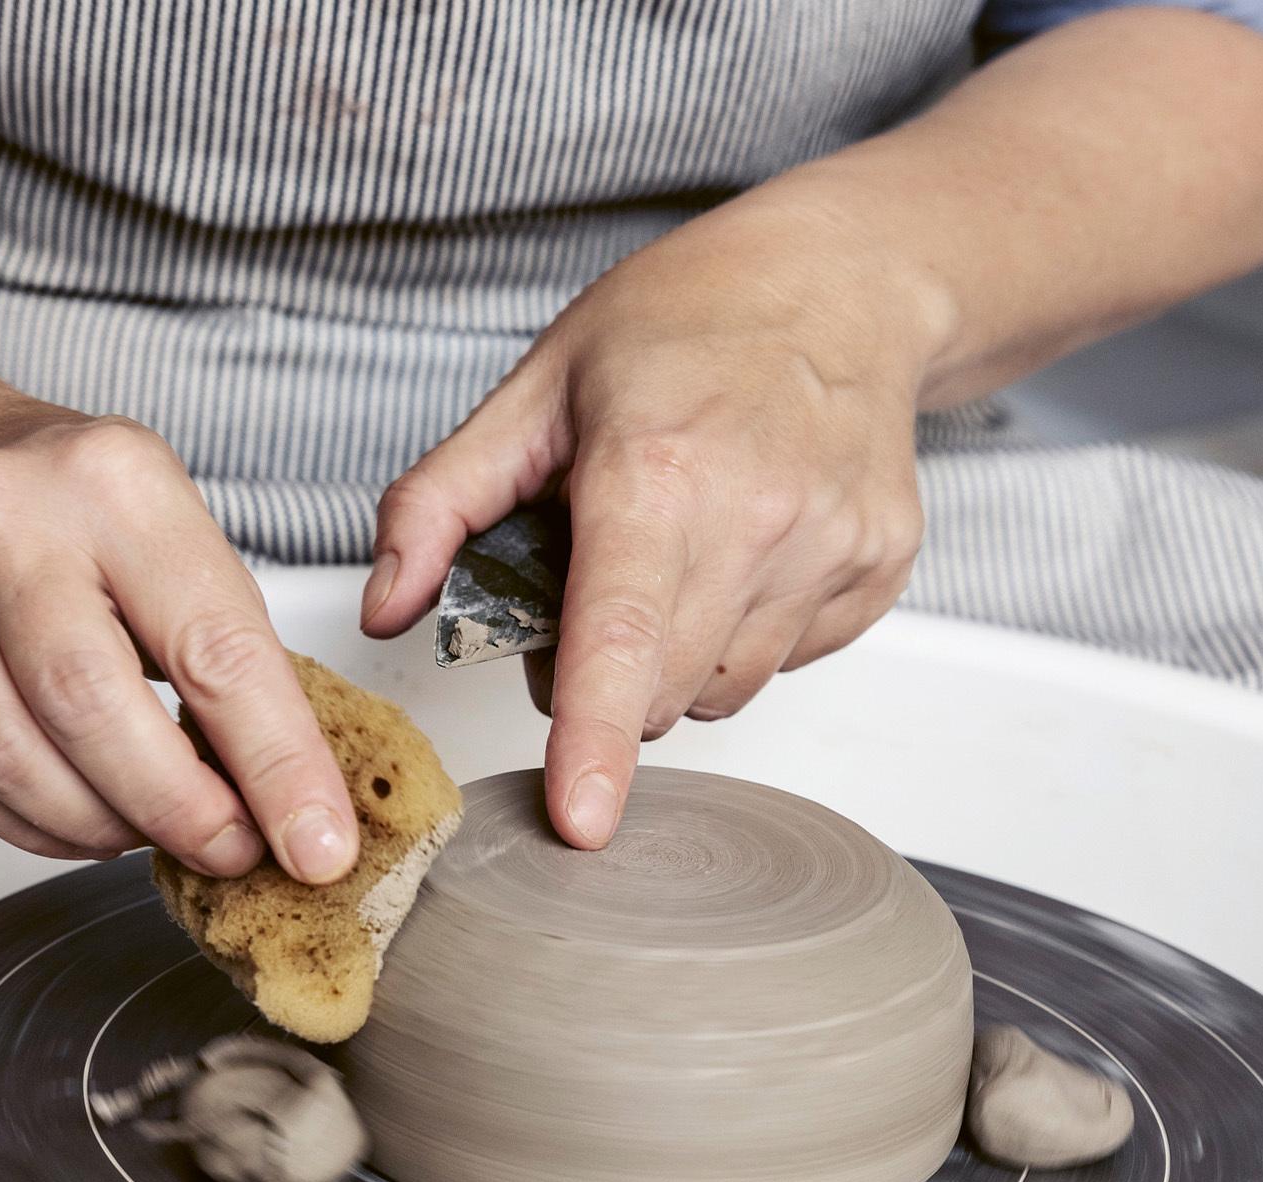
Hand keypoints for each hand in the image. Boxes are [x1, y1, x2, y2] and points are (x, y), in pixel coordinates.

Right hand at [0, 390, 358, 879]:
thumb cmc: (71, 504)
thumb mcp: (174, 531)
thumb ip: (230, 654)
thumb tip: (290, 799)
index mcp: (116, 485)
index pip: (214, 650)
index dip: (276, 766)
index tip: (317, 845)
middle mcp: (7, 521)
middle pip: (93, 707)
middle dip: (180, 810)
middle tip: (232, 851)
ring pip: (11, 754)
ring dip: (101, 826)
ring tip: (156, 834)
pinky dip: (35, 825)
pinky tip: (84, 824)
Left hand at [360, 177, 944, 847]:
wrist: (844, 283)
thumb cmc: (684, 323)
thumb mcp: (535, 391)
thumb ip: (441, 504)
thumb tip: (385, 609)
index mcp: (656, 471)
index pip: (618, 637)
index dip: (594, 740)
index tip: (581, 818)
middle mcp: (757, 515)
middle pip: (660, 694)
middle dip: (608, 683)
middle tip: (600, 585)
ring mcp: (831, 548)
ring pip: (723, 692)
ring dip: (678, 664)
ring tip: (681, 558)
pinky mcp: (878, 571)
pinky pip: (788, 662)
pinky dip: (746, 636)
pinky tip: (745, 553)